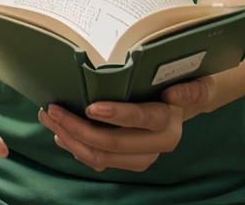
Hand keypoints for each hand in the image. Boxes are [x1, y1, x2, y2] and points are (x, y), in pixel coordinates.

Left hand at [37, 77, 212, 172]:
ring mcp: (141, 158)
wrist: (184, 102)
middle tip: (53, 109)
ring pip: (99, 157)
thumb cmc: (183, 82)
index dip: (116, 115)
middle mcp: (156, 146)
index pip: (140, 119)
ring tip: (49, 118)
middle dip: (77, 127)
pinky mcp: (128, 162)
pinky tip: (61, 132)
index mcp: (169, 125)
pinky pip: (98, 161)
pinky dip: (76, 148)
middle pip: (112, 143)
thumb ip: (191, 89)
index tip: (90, 107)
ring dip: (70, 138)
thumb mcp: (194, 81)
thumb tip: (173, 95)